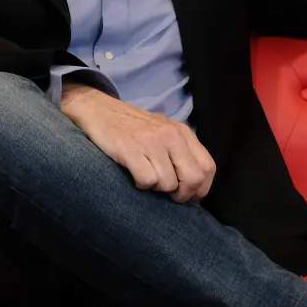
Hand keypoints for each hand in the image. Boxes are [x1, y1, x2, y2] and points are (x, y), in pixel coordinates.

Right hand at [59, 83, 216, 202]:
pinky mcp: (131, 150)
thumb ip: (180, 150)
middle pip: (193, 178)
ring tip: (147, 179)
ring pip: (168, 184)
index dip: (201, 188)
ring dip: (158, 190)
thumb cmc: (132, 126)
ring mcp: (151, 142)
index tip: (188, 196)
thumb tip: (194, 184)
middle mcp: (171, 136)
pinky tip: (135, 177)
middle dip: (183, 195)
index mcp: (182, 132)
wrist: (99, 110)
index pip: (208, 167)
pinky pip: (147, 181)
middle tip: (170, 196)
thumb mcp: (163, 131)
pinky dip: (142, 186)